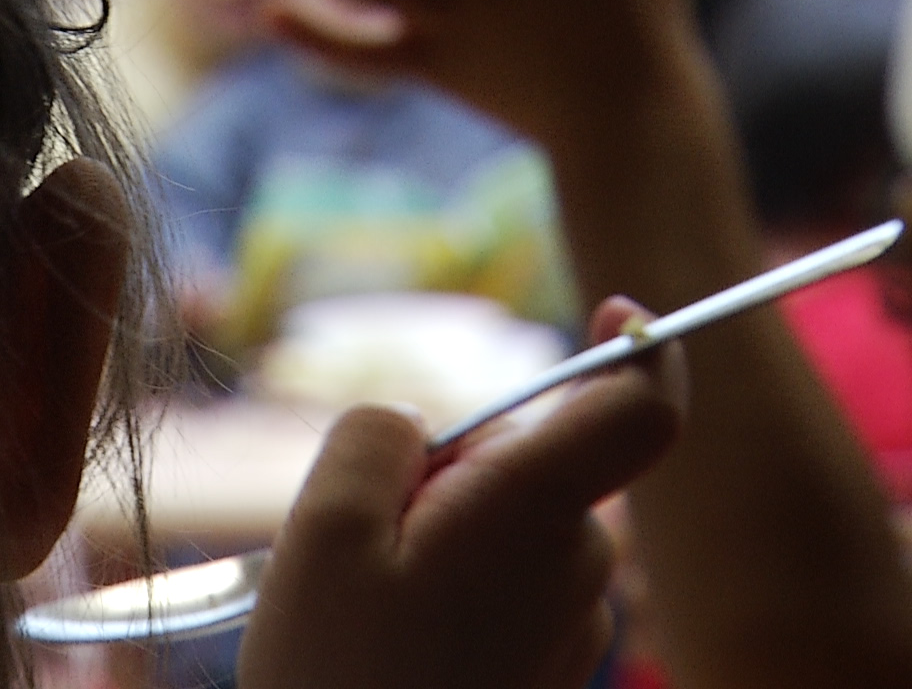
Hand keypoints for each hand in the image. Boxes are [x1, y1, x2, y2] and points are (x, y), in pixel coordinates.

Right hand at [236, 320, 684, 688]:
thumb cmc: (333, 668)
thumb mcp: (322, 524)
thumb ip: (379, 433)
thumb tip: (427, 425)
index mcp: (530, 512)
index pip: (641, 409)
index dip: (643, 348)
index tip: (613, 310)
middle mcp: (575, 565)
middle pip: (546, 457)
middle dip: (464, 458)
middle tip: (372, 519)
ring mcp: (569, 622)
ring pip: (522, 518)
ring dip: (452, 522)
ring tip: (372, 588)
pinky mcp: (548, 662)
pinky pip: (514, 578)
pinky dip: (460, 575)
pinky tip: (394, 626)